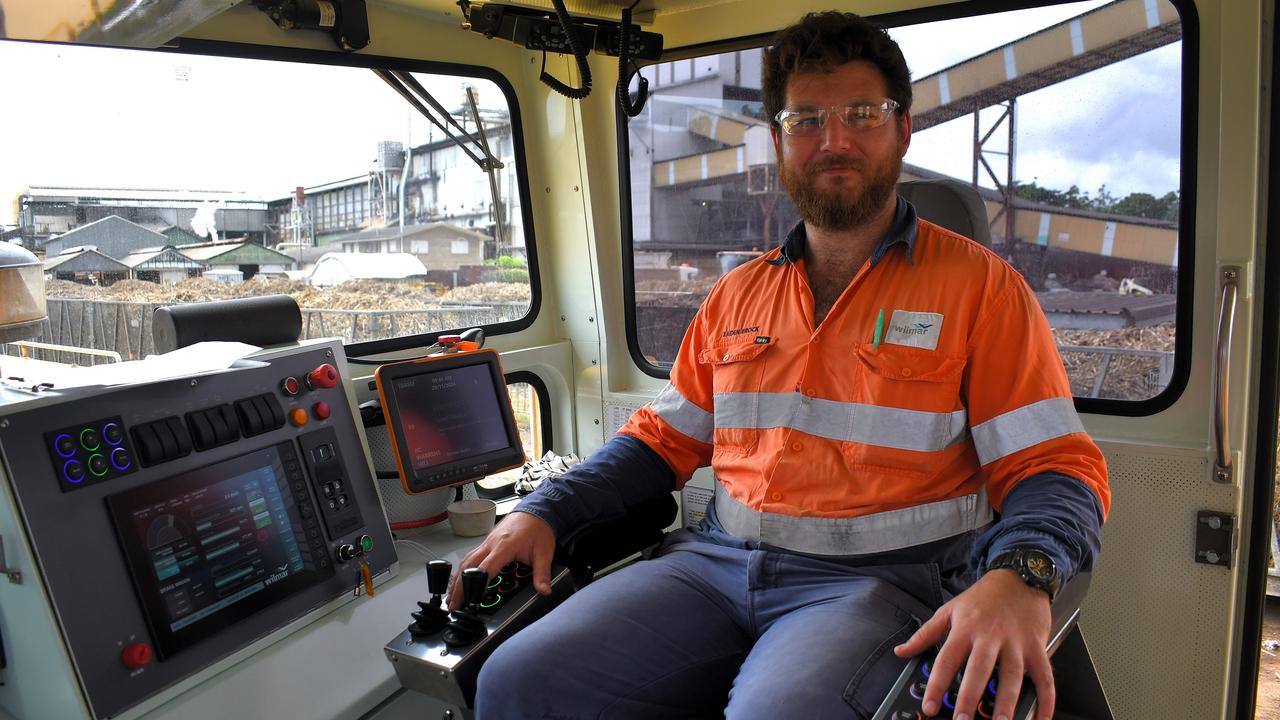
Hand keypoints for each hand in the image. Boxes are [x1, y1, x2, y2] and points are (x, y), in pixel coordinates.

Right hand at [446, 510, 555, 609]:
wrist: (536, 510)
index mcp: (504, 546)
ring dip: (456, 579)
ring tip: (451, 596)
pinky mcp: (487, 542)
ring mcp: (487, 542)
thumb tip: (544, 590)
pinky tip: (460, 579)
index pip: (486, 568)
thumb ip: (542, 574)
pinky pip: (471, 556)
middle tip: (453, 604)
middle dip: (458, 586)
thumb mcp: (544, 553)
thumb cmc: (538, 529)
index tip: (470, 599)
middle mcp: (491, 543)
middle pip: (468, 566)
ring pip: (466, 561)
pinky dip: (463, 570)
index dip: (476, 585)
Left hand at [894, 569, 1053, 719]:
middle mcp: (990, 637)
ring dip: (1008, 702)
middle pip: (979, 670)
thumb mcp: (949, 610)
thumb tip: (901, 651)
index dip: (937, 685)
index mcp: (965, 629)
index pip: (947, 660)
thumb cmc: (983, 597)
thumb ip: (925, 634)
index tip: (930, 706)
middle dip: (970, 696)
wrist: (1018, 576)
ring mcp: (1016, 643)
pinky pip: (1045, 677)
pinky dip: (1047, 700)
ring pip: (1012, 675)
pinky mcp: (1038, 646)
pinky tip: (1042, 718)